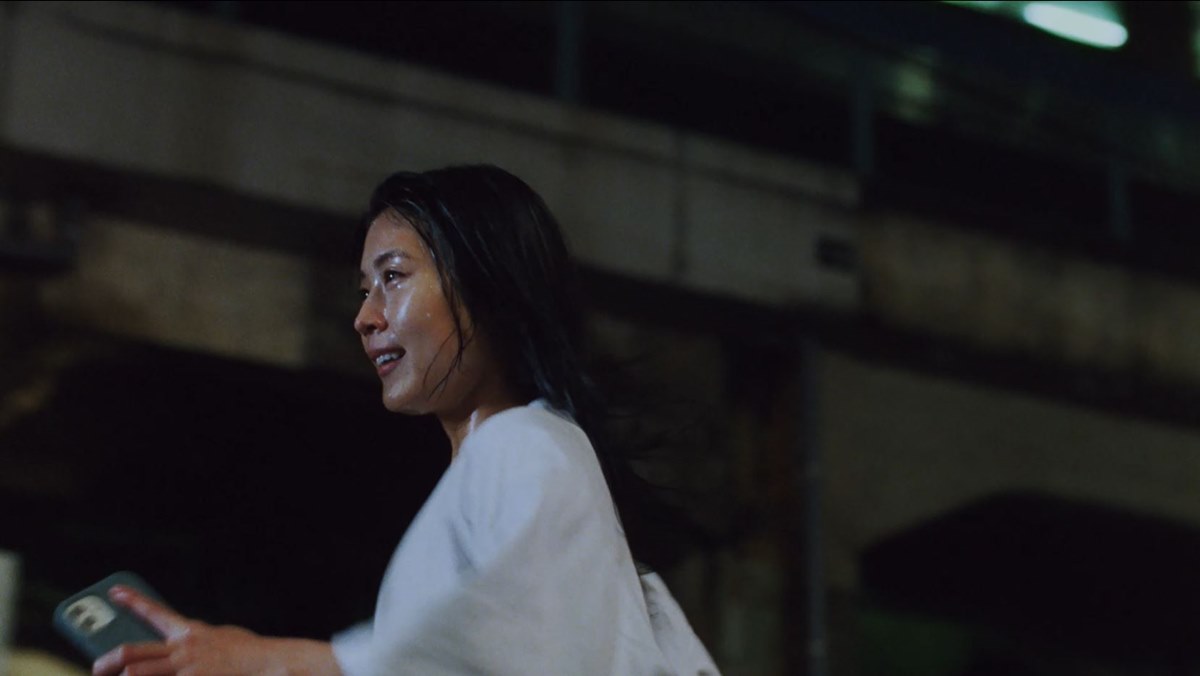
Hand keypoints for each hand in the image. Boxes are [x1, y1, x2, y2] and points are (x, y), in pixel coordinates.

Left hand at [92, 585, 340, 675]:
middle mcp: (182, 648)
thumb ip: (196, 641)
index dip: (132, 601)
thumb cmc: (247, 653)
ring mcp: (185, 668)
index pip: (154, 611)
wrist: (268, 664)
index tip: (115, 593)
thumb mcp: (221, 638)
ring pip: (137, 673)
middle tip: (96, 667)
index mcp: (190, 631)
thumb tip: (179, 647)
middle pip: (132, 651)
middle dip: (108, 660)